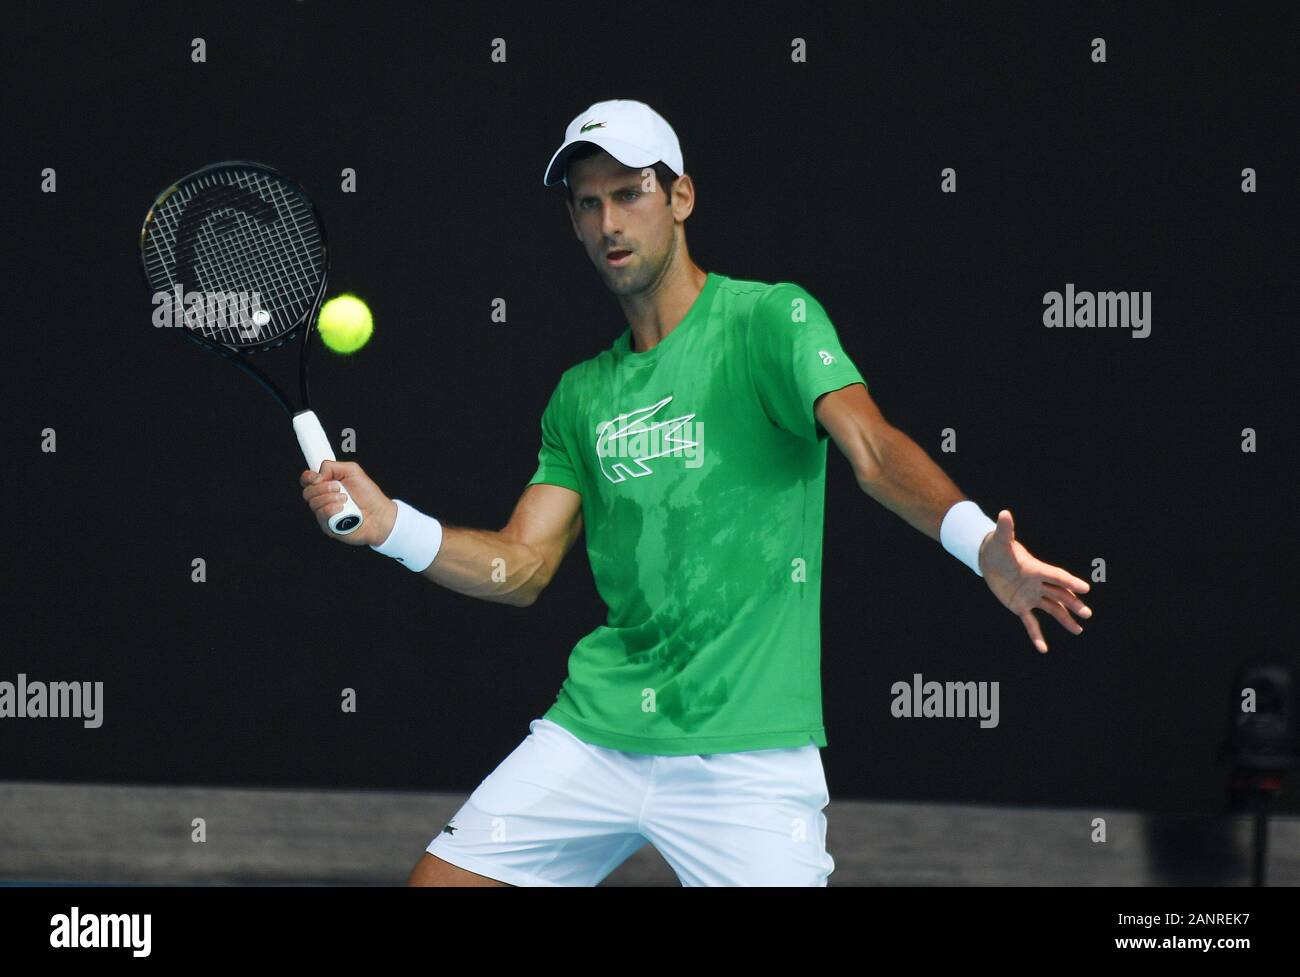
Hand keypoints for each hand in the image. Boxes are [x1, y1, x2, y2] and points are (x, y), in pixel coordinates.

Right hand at [299, 460, 396, 546]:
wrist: (380, 515)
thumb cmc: (369, 495)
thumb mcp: (353, 471)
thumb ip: (332, 466)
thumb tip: (317, 473)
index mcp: (326, 485)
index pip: (306, 480)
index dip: (308, 477)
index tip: (317, 477)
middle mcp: (323, 500)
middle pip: (307, 492)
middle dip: (323, 487)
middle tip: (338, 487)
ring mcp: (324, 514)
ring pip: (313, 503)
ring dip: (330, 498)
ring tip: (346, 499)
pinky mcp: (328, 526)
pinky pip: (321, 515)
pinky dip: (332, 509)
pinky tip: (342, 508)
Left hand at [977, 509, 1092, 653]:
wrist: (990, 560)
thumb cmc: (997, 548)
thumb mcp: (1000, 540)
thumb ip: (1005, 529)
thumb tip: (1004, 513)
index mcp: (1035, 568)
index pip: (1056, 576)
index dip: (1069, 581)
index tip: (1085, 588)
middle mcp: (1037, 583)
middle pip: (1059, 593)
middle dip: (1072, 602)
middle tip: (1087, 612)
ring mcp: (1030, 596)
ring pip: (1052, 608)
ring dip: (1064, 619)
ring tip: (1078, 630)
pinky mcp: (1020, 606)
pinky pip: (1030, 623)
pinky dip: (1036, 635)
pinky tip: (1042, 649)